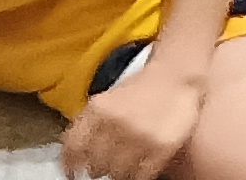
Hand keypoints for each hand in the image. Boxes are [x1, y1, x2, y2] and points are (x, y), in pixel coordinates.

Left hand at [58, 60, 202, 179]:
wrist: (176, 76)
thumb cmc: (141, 88)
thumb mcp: (108, 98)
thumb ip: (91, 121)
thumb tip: (74, 149)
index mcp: (98, 109)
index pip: (74, 146)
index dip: (70, 163)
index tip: (71, 171)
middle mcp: (115, 124)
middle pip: (95, 164)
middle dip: (96, 169)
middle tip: (100, 169)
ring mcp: (138, 138)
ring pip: (117, 174)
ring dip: (116, 175)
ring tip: (120, 169)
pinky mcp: (160, 149)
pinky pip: (141, 175)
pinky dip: (136, 177)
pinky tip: (136, 173)